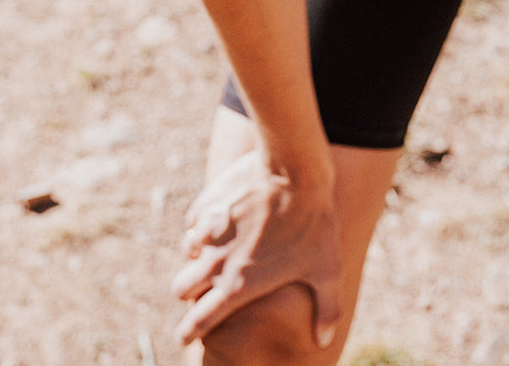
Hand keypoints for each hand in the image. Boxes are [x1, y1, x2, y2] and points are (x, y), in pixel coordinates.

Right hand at [173, 150, 341, 347]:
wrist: (294, 167)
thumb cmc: (314, 221)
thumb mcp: (328, 269)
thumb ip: (327, 308)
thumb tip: (325, 339)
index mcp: (238, 285)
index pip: (200, 320)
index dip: (188, 333)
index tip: (184, 338)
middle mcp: (216, 260)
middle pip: (180, 287)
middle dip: (187, 293)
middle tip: (201, 290)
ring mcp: (208, 228)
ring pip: (187, 251)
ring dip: (197, 254)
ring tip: (219, 249)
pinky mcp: (208, 200)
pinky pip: (194, 220)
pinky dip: (203, 224)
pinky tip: (222, 219)